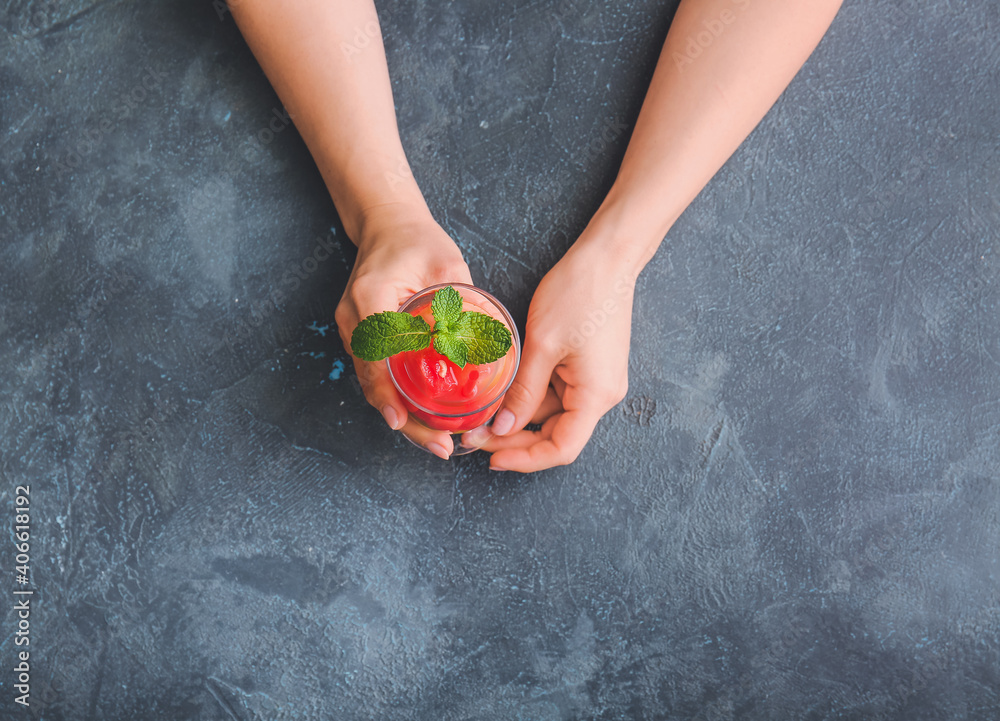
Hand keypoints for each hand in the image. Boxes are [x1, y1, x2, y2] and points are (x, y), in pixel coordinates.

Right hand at [335, 205, 472, 457]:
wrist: (387, 226)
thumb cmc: (418, 241)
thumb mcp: (448, 264)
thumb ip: (461, 300)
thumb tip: (488, 342)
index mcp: (370, 297)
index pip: (375, 352)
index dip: (388, 391)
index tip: (402, 419)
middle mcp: (354, 318)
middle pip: (372, 380)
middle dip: (403, 418)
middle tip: (439, 445)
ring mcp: (353, 330)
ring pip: (373, 384)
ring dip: (402, 415)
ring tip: (437, 442)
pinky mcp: (362, 338)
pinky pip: (377, 375)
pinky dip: (398, 399)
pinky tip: (424, 420)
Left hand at [468, 237, 636, 471]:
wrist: (606, 258)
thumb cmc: (579, 294)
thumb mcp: (542, 345)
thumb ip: (522, 392)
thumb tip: (503, 428)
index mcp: (596, 395)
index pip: (562, 449)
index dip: (526, 460)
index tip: (493, 459)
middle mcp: (601, 395)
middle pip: (555, 435)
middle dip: (514, 439)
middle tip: (475, 436)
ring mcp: (595, 381)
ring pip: (551, 414)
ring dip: (518, 417)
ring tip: (480, 413)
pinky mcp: (587, 367)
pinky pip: (555, 393)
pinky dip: (529, 397)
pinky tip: (502, 392)